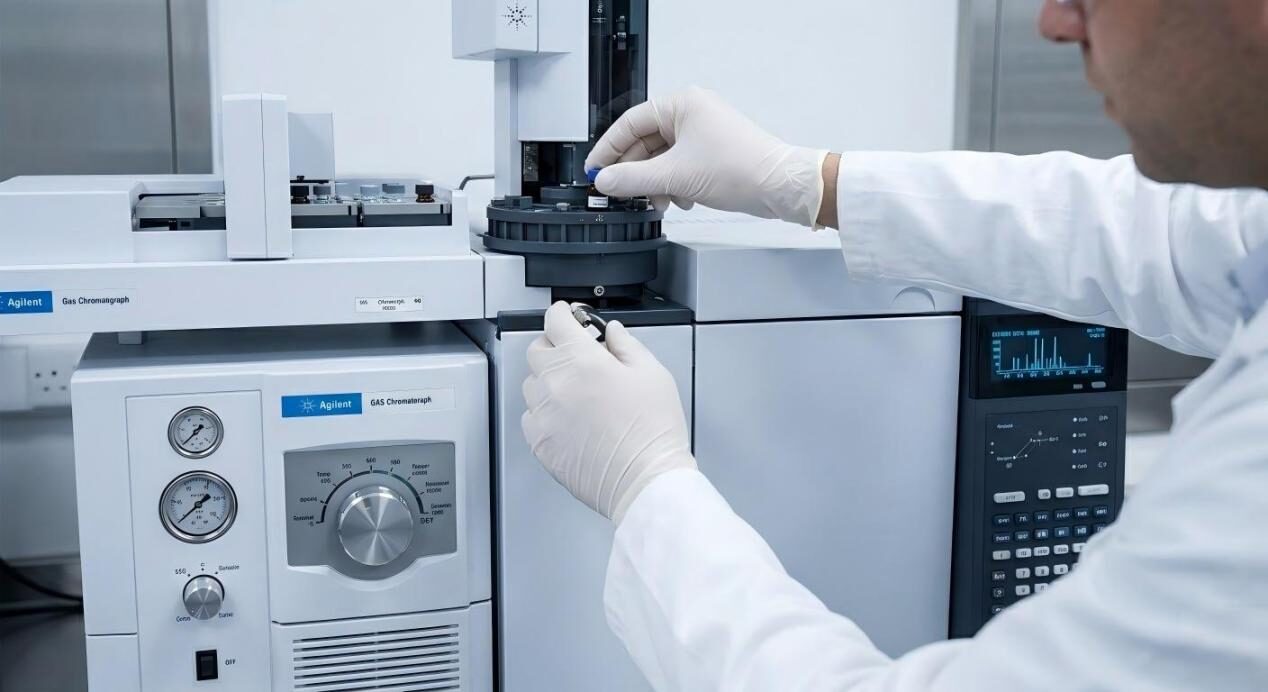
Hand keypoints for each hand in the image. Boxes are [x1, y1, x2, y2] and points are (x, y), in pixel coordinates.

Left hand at [522, 302, 695, 522]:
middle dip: (554, 345)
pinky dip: (544, 411)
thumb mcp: (652, 373)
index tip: (569, 315)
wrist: (645, 479)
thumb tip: (611, 333)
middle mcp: (555, 384)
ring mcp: (544, 415)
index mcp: (582, 361)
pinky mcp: (540, 443)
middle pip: (537, 349)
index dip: (563, 313)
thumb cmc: (652, 432)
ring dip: (548, 379)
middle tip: (576, 353)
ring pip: (531, 384)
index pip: (555, 321)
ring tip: (576, 390)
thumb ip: (626, 345)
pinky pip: (531, 416)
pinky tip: (569, 417)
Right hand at [586, 86, 830, 226]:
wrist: (780, 187)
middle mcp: (692, 113)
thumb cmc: (741, 168)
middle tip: (622, 192)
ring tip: (659, 201)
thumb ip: (633, 179)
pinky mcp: (713, 153)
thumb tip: (606, 181)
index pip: (630, 122)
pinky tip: (680, 200)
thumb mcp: (675, 176)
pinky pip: (680, 167)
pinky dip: (674, 185)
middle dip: (636, 172)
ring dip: (656, 183)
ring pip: (662, 158)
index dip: (608, 148)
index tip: (595, 170)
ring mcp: (703, 133)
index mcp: (682, 105)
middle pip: (645, 142)